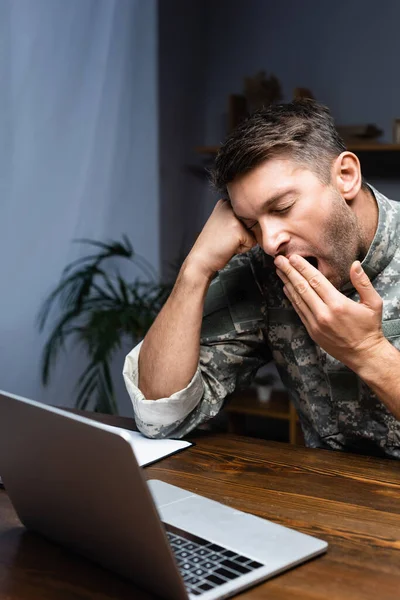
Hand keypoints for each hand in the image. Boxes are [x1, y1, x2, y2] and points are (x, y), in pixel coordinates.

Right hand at [186, 199, 256, 279]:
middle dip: (243, 233)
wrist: (200, 259)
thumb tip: (260, 220)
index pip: (247, 214)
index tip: (225, 233)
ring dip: (244, 241)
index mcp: (225, 203)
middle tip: (225, 239)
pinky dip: (243, 249)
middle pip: (252, 221)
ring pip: (253, 231)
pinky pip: (252, 242)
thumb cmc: (212, 245)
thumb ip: (239, 219)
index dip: (240, 228)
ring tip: (227, 242)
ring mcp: (234, 217)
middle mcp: (229, 206)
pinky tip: (228, 247)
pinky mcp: (239, 230)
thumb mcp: (224, 224)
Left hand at [274, 254, 385, 370]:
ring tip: (279, 271)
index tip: (293, 257)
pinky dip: (291, 298)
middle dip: (289, 272)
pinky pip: (299, 311)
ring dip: (287, 283)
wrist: (364, 354)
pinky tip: (286, 288)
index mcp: (338, 304)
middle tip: (279, 260)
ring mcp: (315, 323)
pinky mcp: (312, 331)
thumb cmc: (369, 328)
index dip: (303, 268)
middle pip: (302, 288)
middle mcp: (323, 313)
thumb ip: (363, 282)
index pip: (316, 281)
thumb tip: (355, 264)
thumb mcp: (373, 303)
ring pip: (298, 299)